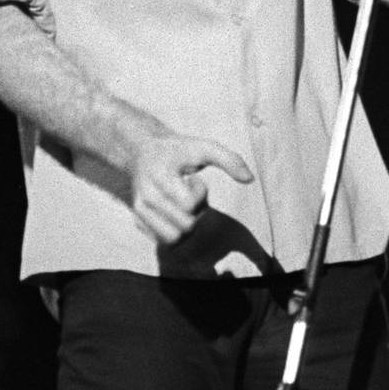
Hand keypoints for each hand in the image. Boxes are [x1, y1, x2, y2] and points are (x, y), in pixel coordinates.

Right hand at [128, 134, 252, 244]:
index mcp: (160, 178)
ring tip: (183, 205)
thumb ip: (229, 159)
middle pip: (185, 227)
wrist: (141, 151)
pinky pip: (164, 242)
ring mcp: (140, 213)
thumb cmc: (177, 150)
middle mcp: (146, 198)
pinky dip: (176, 231)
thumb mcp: (203, 147)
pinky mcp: (138, 222)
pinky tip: (173, 211)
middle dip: (197, 212)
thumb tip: (250, 179)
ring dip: (186, 226)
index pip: (189, 205)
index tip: (195, 179)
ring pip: (174, 240)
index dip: (201, 194)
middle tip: (190, 193)